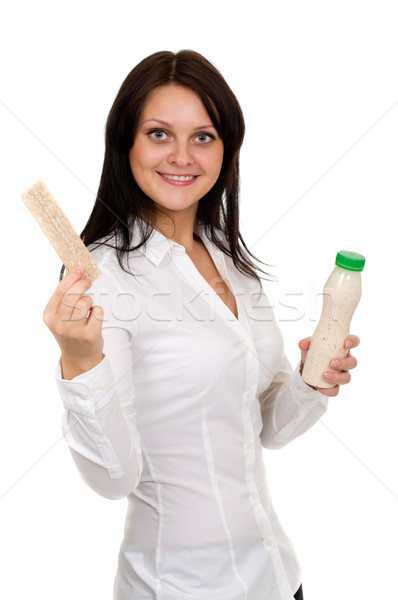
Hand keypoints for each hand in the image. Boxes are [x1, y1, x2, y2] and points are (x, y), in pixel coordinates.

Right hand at [43, 265, 103, 379]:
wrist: (79, 357)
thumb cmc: (71, 332)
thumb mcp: (60, 316)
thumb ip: (65, 297)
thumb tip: (76, 274)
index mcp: (49, 316)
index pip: (60, 291)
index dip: (71, 277)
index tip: (80, 268)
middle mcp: (59, 325)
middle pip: (72, 295)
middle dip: (82, 284)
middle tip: (87, 281)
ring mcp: (74, 331)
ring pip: (85, 303)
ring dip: (89, 301)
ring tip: (87, 309)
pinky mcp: (89, 335)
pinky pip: (97, 312)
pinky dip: (97, 311)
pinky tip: (93, 318)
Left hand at [298, 334, 359, 397]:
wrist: (307, 368)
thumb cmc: (313, 352)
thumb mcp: (309, 346)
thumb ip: (306, 343)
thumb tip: (303, 343)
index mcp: (342, 347)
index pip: (354, 341)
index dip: (353, 341)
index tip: (346, 343)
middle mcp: (346, 361)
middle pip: (353, 362)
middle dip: (344, 363)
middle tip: (332, 363)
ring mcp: (342, 374)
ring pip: (347, 378)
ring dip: (337, 377)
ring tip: (324, 375)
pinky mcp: (335, 385)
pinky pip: (336, 390)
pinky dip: (328, 390)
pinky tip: (319, 387)